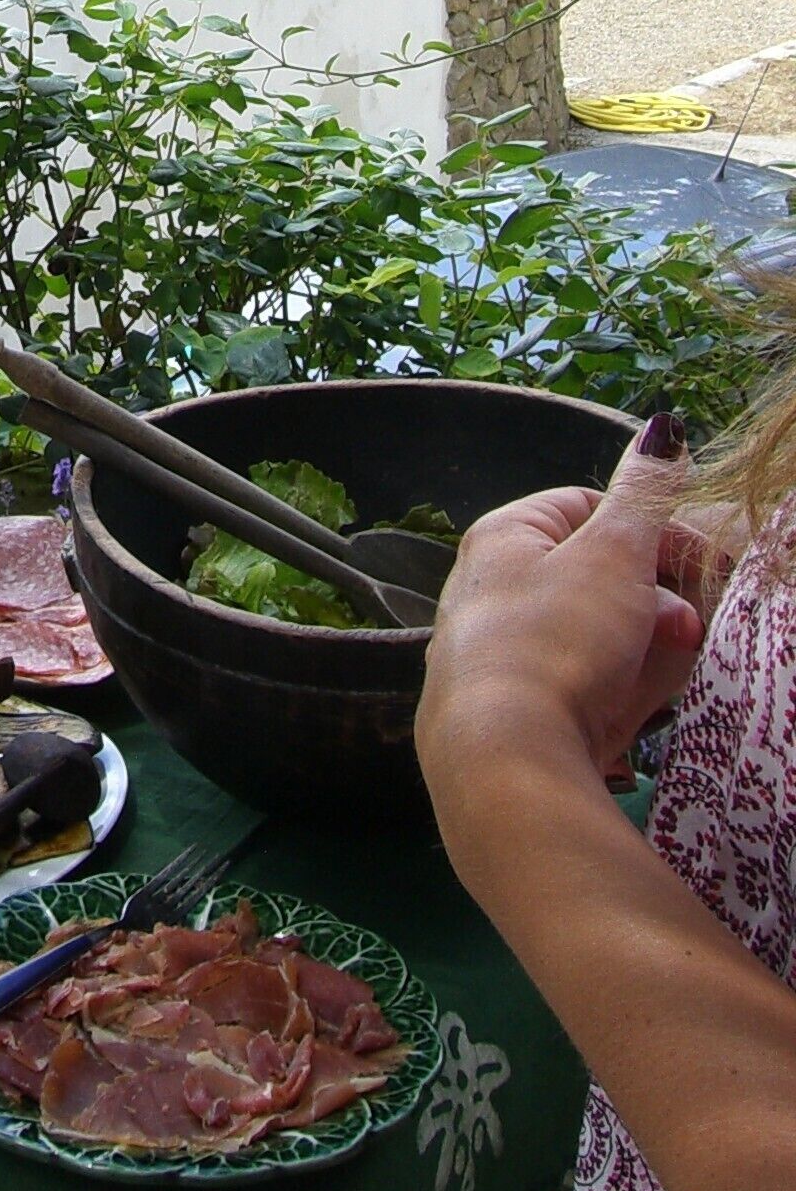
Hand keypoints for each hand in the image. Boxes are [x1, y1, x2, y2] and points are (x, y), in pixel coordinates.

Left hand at [416, 420, 704, 817]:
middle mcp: (489, 592)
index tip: (701, 558)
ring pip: (594, 639)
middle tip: (689, 624)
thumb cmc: (556, 640)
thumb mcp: (614, 556)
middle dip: (654, 599)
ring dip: (643, 649)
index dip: (650, 529)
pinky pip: (580, 692)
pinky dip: (618, 694)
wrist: (506, 762)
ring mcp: (500, 660)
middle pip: (595, 580)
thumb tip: (662, 429)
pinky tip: (633, 711)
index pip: (585, 507)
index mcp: (503, 537)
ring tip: (665, 667)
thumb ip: (645, 496)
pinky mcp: (515, 718)